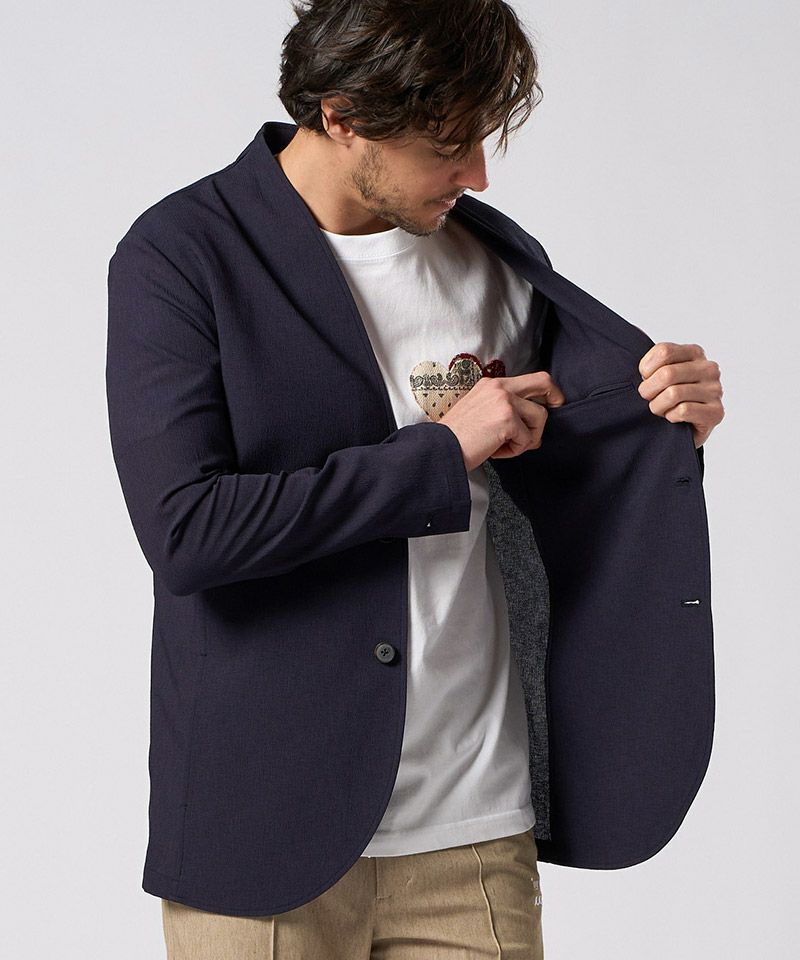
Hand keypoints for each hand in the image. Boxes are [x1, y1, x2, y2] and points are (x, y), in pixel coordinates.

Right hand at [439, 371, 565, 471]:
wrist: (441, 448)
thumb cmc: (457, 437)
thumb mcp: (479, 411)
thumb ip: (503, 408)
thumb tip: (529, 422)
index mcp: (491, 384)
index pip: (528, 379)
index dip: (544, 390)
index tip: (551, 401)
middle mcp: (499, 387)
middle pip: (543, 382)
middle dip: (555, 396)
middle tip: (558, 408)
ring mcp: (504, 401)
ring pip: (540, 417)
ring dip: (527, 438)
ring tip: (504, 446)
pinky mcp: (508, 419)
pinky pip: (527, 439)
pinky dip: (514, 451)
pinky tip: (495, 451)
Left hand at [637, 342, 723, 447]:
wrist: (686, 429)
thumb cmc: (670, 399)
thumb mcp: (660, 375)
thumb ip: (654, 365)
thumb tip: (644, 372)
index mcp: (695, 353)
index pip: (664, 351)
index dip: (646, 369)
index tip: (646, 379)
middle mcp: (709, 369)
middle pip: (667, 374)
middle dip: (648, 390)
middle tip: (648, 398)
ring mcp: (715, 390)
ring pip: (673, 394)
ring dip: (658, 406)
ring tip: (661, 409)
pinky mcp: (716, 412)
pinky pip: (683, 411)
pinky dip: (671, 416)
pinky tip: (674, 417)